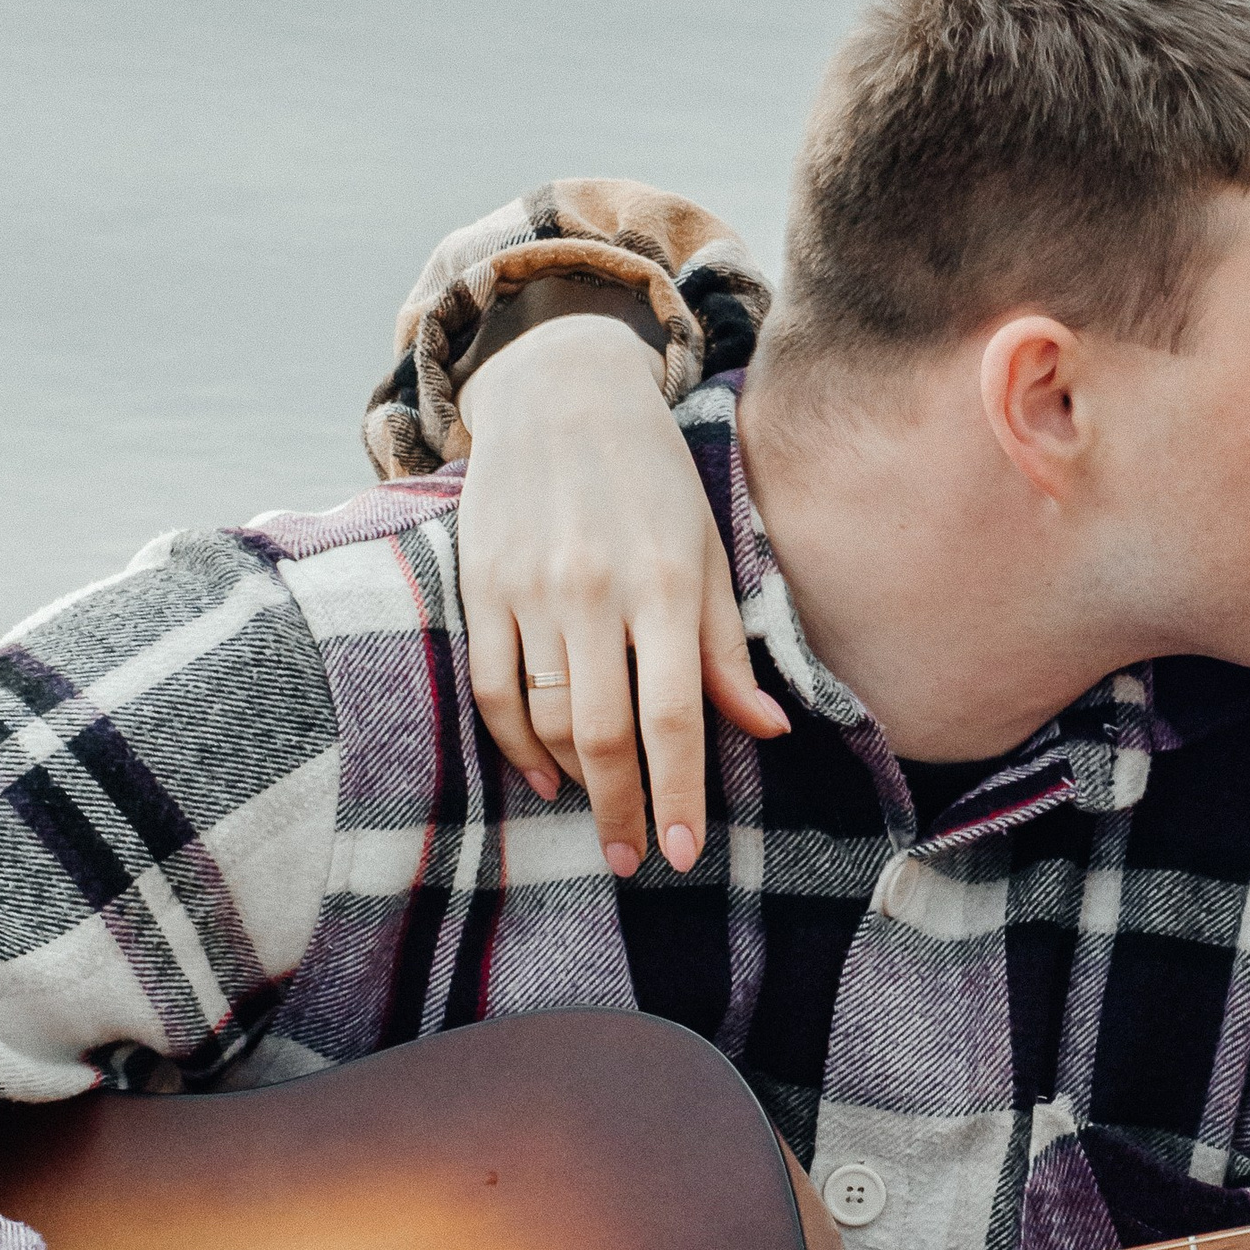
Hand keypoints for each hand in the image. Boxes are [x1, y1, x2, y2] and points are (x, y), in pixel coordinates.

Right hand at [457, 314, 786, 875]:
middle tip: (634, 859)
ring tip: (599, 813)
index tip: (685, 852)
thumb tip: (769, 728)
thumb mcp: (705, 550)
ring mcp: (530, 590)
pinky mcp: (480, 586)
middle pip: (606, 733)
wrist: (559, 390)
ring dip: (575, 781)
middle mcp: (594, 591)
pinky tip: (545, 772)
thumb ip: (727, 647)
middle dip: (623, 810)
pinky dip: (516, 743)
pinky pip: (492, 688)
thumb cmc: (652, 477)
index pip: (676, 716)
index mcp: (664, 583)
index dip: (681, 793)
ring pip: (549, 718)